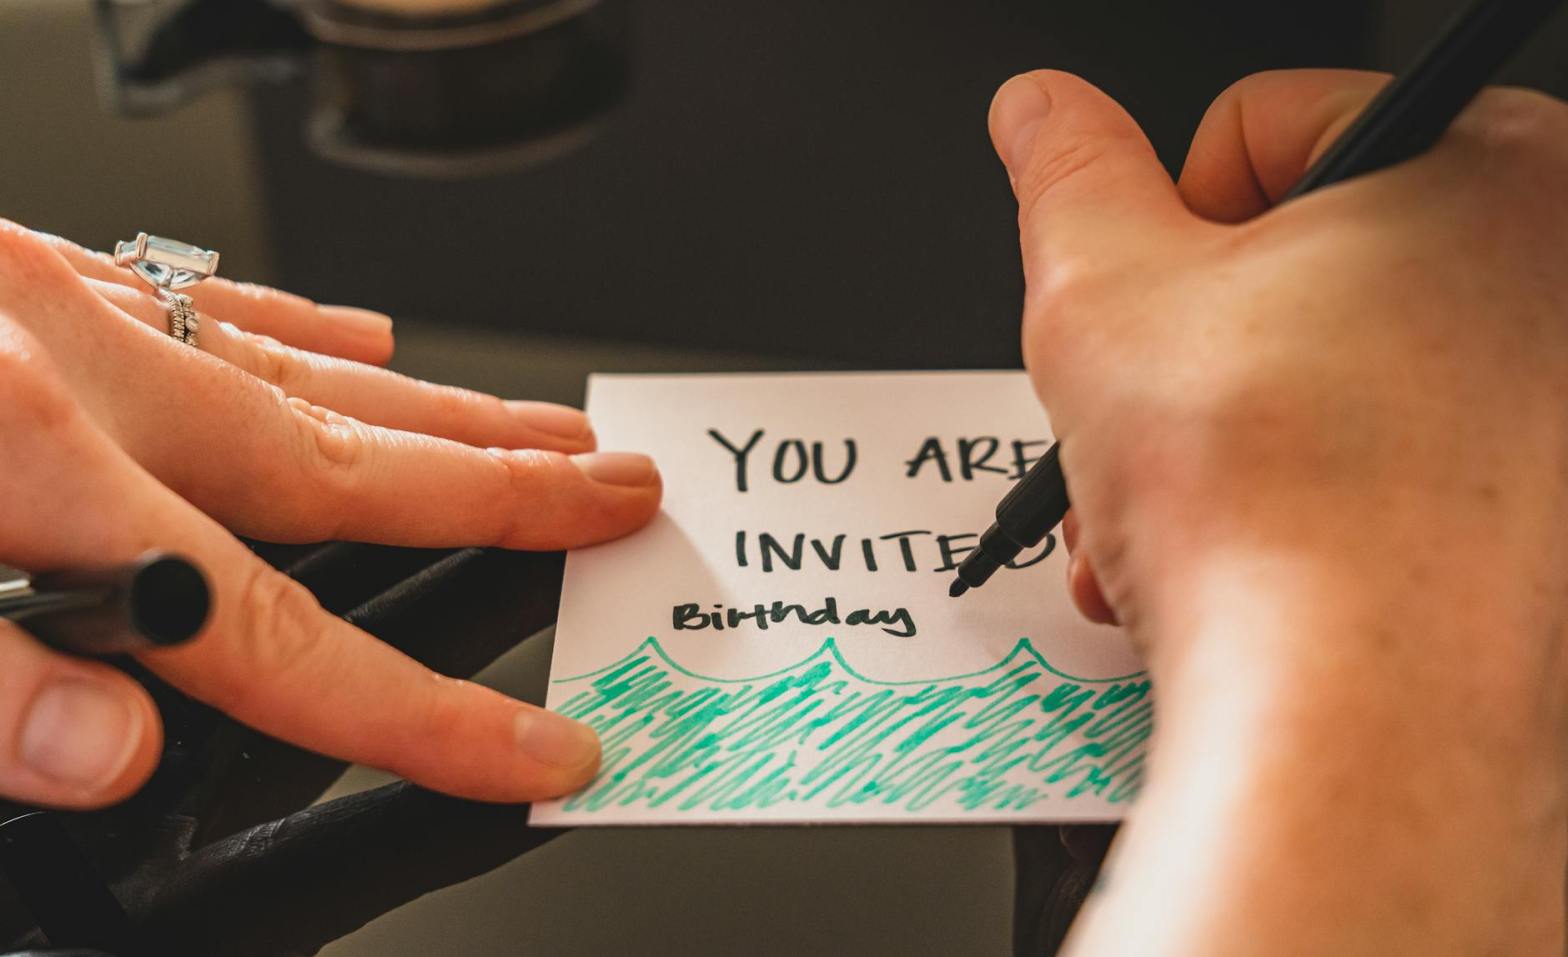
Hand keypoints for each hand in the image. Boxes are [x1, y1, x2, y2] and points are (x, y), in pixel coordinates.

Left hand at [0, 222, 660, 808]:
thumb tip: (116, 764)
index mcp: (36, 464)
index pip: (277, 633)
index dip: (418, 710)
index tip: (533, 747)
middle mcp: (81, 371)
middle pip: (343, 464)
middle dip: (500, 495)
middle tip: (616, 492)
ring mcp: (58, 309)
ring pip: (299, 374)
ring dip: (436, 412)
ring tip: (541, 431)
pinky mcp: (17, 270)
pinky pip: (198, 297)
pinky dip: (295, 323)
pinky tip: (357, 332)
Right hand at [990, 70, 1567, 952]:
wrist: (1357, 729)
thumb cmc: (1274, 512)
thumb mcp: (1099, 294)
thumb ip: (1064, 172)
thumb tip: (1042, 111)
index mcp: (1490, 173)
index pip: (1263, 127)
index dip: (1160, 222)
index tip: (1142, 308)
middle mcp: (1559, 284)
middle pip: (1300, 268)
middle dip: (1185, 358)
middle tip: (1150, 418)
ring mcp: (1559, 410)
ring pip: (1331, 380)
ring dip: (1215, 443)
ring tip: (1169, 514)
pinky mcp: (1539, 520)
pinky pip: (1385, 470)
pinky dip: (1293, 506)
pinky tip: (1236, 564)